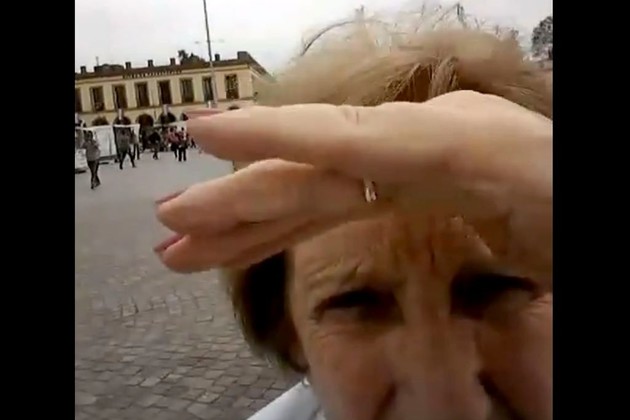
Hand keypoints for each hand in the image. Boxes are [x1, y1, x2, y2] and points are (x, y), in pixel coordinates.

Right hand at [155, 91, 551, 282]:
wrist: (582, 192)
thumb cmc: (568, 199)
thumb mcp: (537, 181)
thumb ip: (473, 161)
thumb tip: (379, 169)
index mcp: (453, 142)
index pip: (346, 138)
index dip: (271, 136)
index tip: (201, 132)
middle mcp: (419, 146)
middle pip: (314, 173)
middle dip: (239, 199)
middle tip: (172, 227)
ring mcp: (414, 166)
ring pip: (317, 193)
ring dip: (252, 221)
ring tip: (190, 249)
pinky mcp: (416, 186)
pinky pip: (342, 203)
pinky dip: (296, 219)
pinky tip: (259, 233)